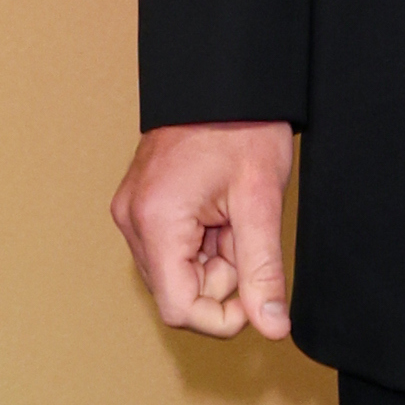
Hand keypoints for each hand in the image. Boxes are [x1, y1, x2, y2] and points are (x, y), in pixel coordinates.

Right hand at [110, 121, 297, 338]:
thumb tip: (272, 326)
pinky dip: (202, 242)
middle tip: (247, 231)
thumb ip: (263, 269)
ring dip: (213, 259)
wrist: (224, 77)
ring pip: (177, 272)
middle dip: (221, 277)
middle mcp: (133, 220)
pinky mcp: (141, 206)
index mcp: (156, 220)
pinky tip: (219, 209)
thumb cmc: (242, 127)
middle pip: (178, 291)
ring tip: (233, 214)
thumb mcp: (261, 199)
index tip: (255, 294)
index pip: (179, 309)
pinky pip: (172, 248)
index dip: (222, 316)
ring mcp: (133, 212)